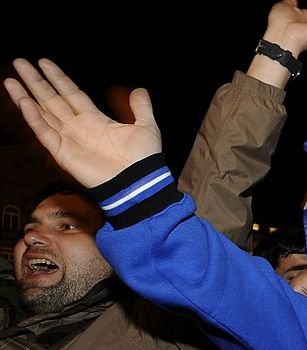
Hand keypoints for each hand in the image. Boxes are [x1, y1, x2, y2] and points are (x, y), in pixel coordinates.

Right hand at [4, 58, 159, 187]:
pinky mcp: (63, 154)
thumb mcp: (146, 127)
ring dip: (25, 97)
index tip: (43, 62)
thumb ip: (141, 108)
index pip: (72, 93)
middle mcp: (78, 127)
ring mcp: (69, 140)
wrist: (139, 182)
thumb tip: (140, 90)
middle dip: (36, 82)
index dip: (58, 78)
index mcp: (95, 119)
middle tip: (19, 62)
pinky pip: (44, 133)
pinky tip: (23, 102)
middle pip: (52, 99)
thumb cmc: (143, 159)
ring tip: (10, 80)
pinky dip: (33, 118)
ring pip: (42, 113)